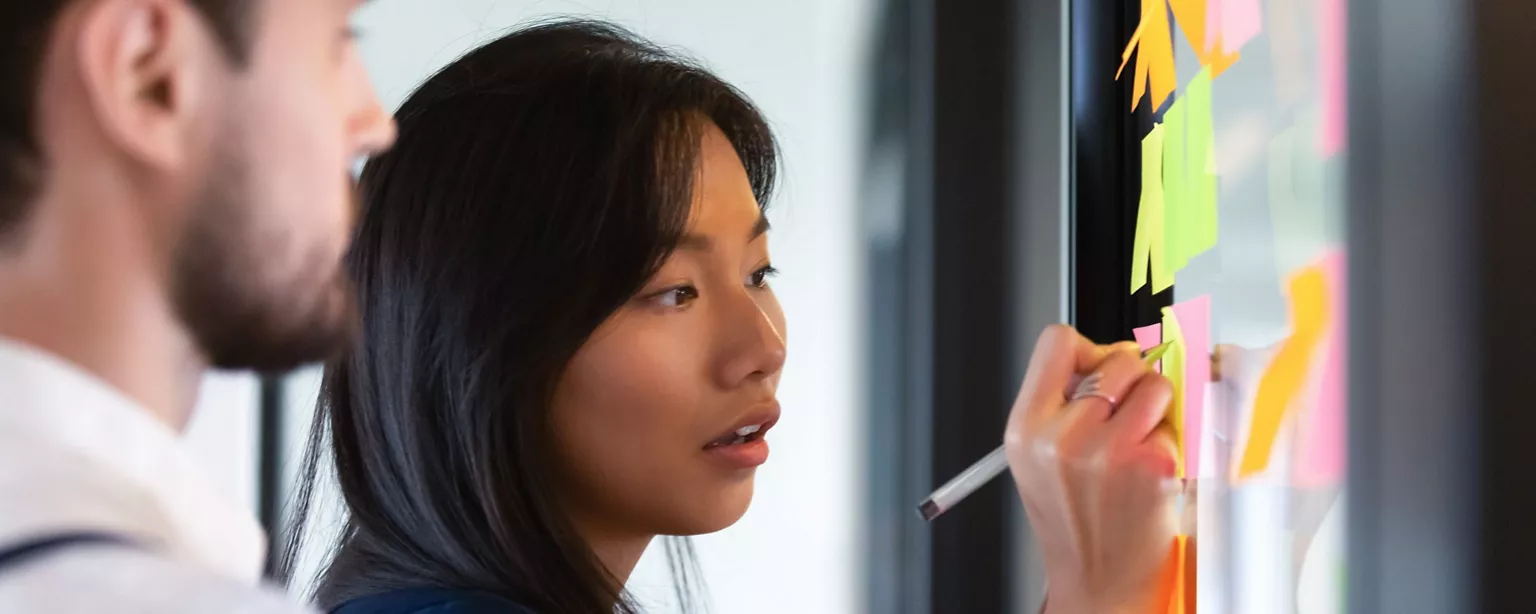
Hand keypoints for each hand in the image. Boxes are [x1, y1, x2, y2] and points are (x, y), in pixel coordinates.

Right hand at [1005, 325, 1178, 613]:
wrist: (1099, 582)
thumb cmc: (1075, 520)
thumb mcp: (1039, 457)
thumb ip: (1062, 402)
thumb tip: (1114, 353)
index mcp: (1026, 429)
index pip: (1057, 342)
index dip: (1087, 350)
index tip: (1099, 369)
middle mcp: (1062, 437)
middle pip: (1116, 359)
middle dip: (1131, 381)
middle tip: (1126, 417)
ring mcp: (1109, 451)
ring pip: (1155, 385)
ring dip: (1157, 410)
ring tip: (1138, 446)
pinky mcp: (1153, 466)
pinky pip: (1177, 423)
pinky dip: (1173, 442)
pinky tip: (1153, 472)